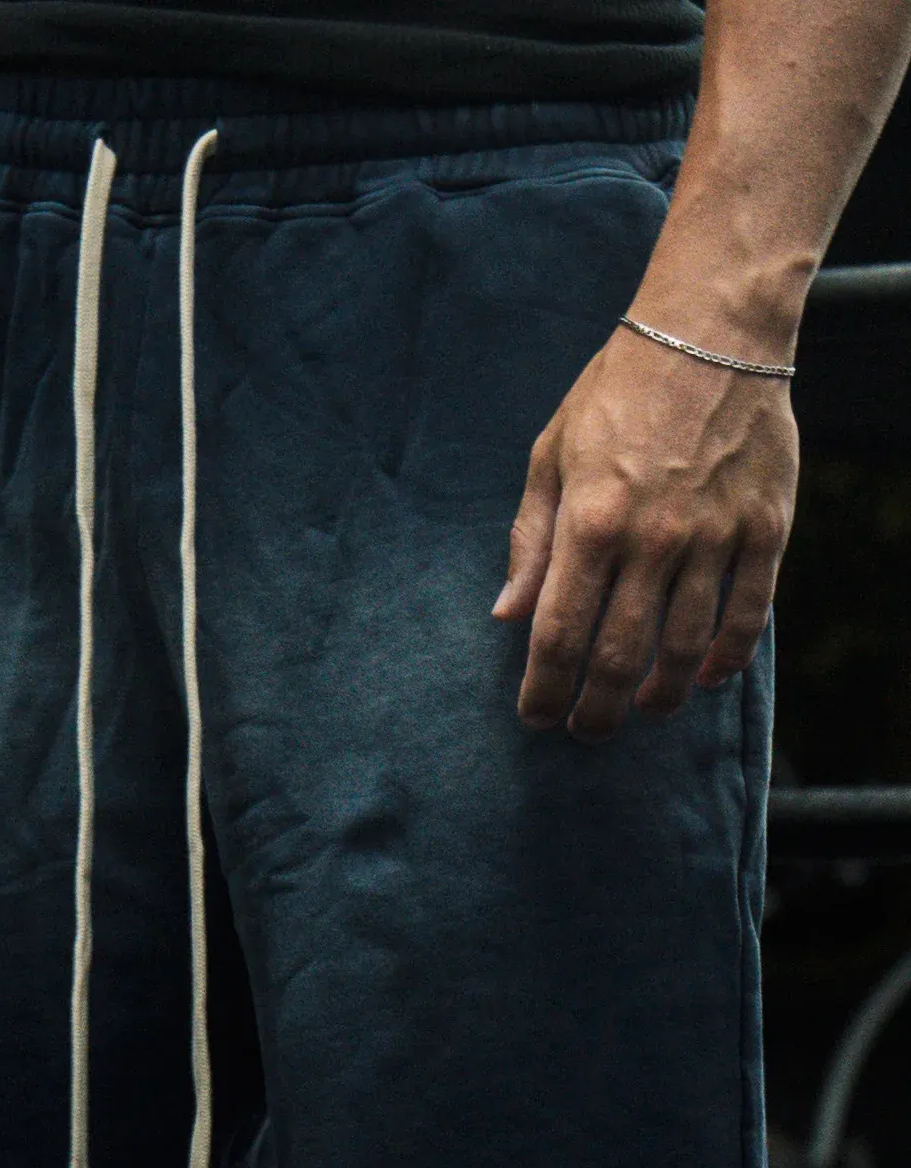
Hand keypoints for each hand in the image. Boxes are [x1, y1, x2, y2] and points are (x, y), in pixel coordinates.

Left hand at [495, 322, 797, 743]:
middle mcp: (652, 539)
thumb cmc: (616, 393)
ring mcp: (714, 537)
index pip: (558, 634)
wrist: (711, 334)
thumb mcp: (551, 456)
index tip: (535, 716)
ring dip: (660, 696)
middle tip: (585, 732)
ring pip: (687, 649)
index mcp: (590, 522)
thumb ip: (530, 541)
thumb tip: (507, 614)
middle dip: (596, 710)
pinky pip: (748, 614)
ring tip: (641, 711)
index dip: (543, 688)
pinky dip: (726, 658)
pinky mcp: (764, 529)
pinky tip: (705, 678)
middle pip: (620, 657)